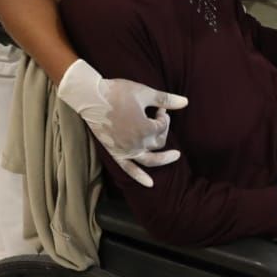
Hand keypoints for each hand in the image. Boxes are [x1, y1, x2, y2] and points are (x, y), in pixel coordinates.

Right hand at [57, 60, 186, 185]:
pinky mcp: (115, 153)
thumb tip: (186, 102)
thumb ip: (166, 100)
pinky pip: (128, 169)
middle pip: (158, 141)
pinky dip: (139, 177)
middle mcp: (137, 143)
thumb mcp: (144, 93)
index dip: (163, 116)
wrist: (90, 96)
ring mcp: (126, 150)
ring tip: (176, 156)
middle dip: (163, 129)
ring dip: (164, 159)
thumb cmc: (118, 92)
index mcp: (146, 128)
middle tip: (159, 115)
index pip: (162, 126)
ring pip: (150, 159)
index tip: (158, 107)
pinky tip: (150, 184)